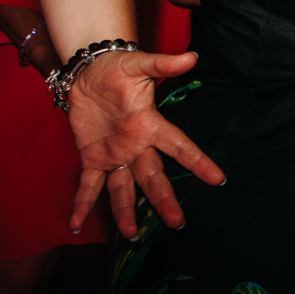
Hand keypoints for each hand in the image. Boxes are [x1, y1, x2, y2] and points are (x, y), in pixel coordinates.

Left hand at [64, 50, 222, 238]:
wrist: (87, 73)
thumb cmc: (117, 68)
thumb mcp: (137, 64)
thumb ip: (162, 65)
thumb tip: (191, 58)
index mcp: (150, 126)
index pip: (179, 146)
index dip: (198, 162)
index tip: (218, 179)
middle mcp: (136, 146)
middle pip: (153, 177)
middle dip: (164, 200)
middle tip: (177, 222)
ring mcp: (115, 155)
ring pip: (124, 188)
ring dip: (126, 212)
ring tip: (133, 235)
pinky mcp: (92, 158)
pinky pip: (89, 185)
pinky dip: (82, 204)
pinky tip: (76, 223)